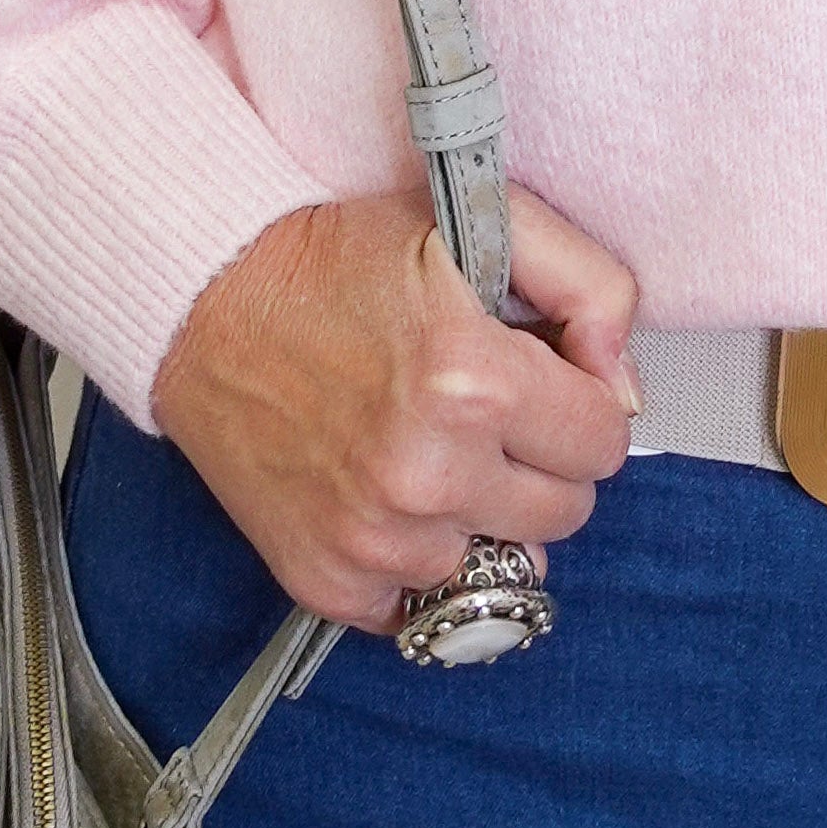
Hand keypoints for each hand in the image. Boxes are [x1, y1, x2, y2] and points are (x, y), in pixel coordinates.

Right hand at [151, 186, 640, 629]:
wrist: (203, 298)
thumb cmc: (332, 258)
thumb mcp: (477, 223)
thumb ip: (589, 286)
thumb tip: (624, 382)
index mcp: (472, 383)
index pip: (605, 442)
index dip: (582, 402)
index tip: (542, 378)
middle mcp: (428, 475)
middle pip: (565, 511)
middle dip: (541, 459)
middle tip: (485, 409)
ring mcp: (375, 539)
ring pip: (498, 558)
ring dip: (478, 509)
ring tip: (424, 442)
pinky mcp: (328, 580)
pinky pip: (423, 604)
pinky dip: (417, 558)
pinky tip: (386, 491)